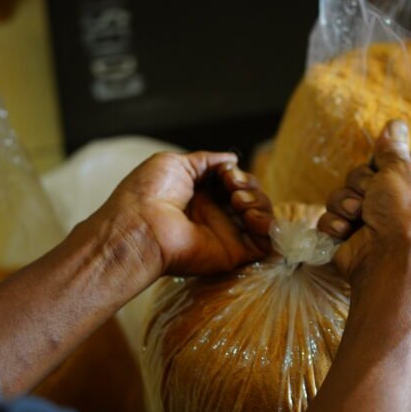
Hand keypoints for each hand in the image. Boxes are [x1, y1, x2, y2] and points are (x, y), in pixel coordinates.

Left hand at [92, 151, 272, 279]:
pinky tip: (250, 216)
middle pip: (252, 197)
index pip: (235, 183)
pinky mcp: (235, 253)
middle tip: (232, 185)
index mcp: (201, 195)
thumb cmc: (149, 193)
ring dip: (258, 201)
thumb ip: (206, 160)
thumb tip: (231, 158)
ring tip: (238, 201)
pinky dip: (268, 225)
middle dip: (248, 185)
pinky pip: (267, 242)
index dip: (236, 174)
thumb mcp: (175, 163)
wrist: (142, 224)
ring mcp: (227, 235)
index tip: (225, 173)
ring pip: (263, 216)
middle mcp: (216, 215)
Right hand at [318, 121, 410, 286]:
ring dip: (345, 202)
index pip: (403, 159)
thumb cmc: (404, 214)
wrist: (388, 262)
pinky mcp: (353, 237)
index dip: (388, 158)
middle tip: (369, 195)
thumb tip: (395, 123)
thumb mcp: (400, 170)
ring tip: (357, 216)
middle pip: (366, 173)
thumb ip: (392, 148)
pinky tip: (345, 232)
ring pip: (344, 194)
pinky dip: (335, 224)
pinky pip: (332, 217)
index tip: (383, 162)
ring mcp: (376, 221)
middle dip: (361, 183)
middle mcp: (402, 203)